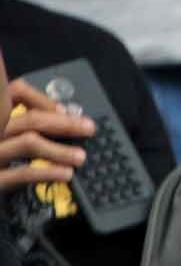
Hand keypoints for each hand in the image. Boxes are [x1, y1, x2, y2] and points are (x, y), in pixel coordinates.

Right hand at [0, 75, 93, 193]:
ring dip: (61, 150)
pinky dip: (49, 172)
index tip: (64, 110)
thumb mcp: (5, 129)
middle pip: (30, 119)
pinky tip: (65, 173)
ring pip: (29, 143)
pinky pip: (23, 173)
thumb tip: (62, 113)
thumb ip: (25, 119)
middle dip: (65, 123)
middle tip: (88, 129)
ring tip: (79, 157)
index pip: (16, 92)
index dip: (43, 99)